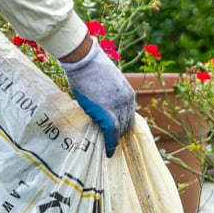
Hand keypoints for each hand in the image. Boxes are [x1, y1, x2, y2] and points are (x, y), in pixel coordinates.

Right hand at [60, 39, 135, 156]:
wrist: (84, 60)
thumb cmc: (90, 67)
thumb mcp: (107, 83)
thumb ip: (109, 97)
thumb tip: (102, 108)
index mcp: (128, 94)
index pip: (129, 116)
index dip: (123, 126)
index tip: (118, 134)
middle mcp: (127, 101)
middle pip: (127, 124)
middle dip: (120, 134)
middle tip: (112, 143)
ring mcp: (118, 107)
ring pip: (120, 130)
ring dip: (115, 140)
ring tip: (110, 149)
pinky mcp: (107, 112)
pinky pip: (112, 133)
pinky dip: (111, 144)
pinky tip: (108, 151)